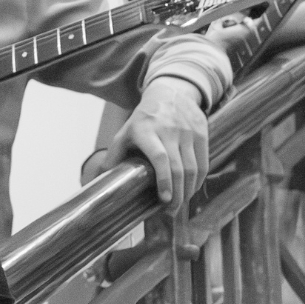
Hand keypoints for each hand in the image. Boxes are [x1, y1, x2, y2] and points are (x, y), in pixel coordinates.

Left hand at [82, 76, 208, 204]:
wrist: (170, 92)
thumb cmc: (143, 119)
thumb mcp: (125, 132)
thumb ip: (114, 156)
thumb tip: (101, 181)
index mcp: (146, 130)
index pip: (160, 158)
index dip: (164, 180)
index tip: (164, 199)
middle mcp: (169, 130)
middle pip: (179, 168)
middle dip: (178, 194)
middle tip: (171, 211)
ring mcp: (188, 131)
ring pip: (194, 168)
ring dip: (188, 190)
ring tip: (180, 204)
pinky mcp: (201, 133)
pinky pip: (203, 162)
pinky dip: (198, 180)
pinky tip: (191, 190)